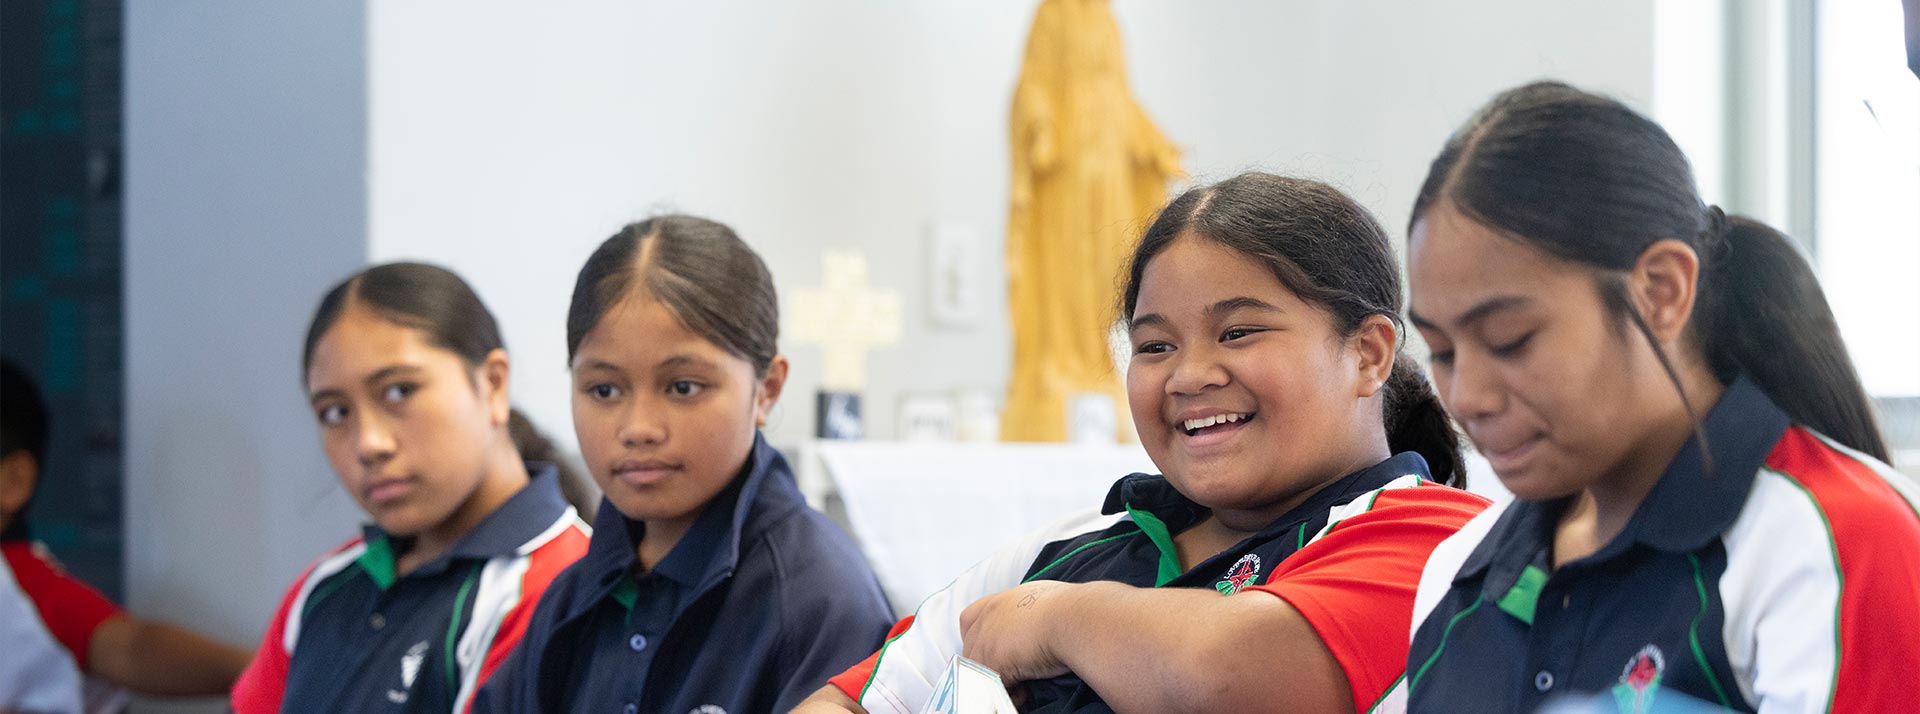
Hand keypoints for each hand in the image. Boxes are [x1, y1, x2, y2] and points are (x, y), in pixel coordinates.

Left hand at [957, 580, 1076, 683]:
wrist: (1077, 618)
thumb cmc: (1075, 611)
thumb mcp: (1050, 603)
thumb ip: (1035, 615)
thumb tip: (1043, 630)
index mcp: (1003, 601)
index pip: (970, 619)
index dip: (978, 639)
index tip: (996, 653)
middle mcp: (990, 616)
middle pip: (971, 648)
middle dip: (989, 665)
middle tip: (1014, 676)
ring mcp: (987, 638)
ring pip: (978, 669)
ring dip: (996, 681)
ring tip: (1021, 688)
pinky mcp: (992, 660)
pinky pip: (988, 684)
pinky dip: (1005, 693)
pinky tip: (1024, 693)